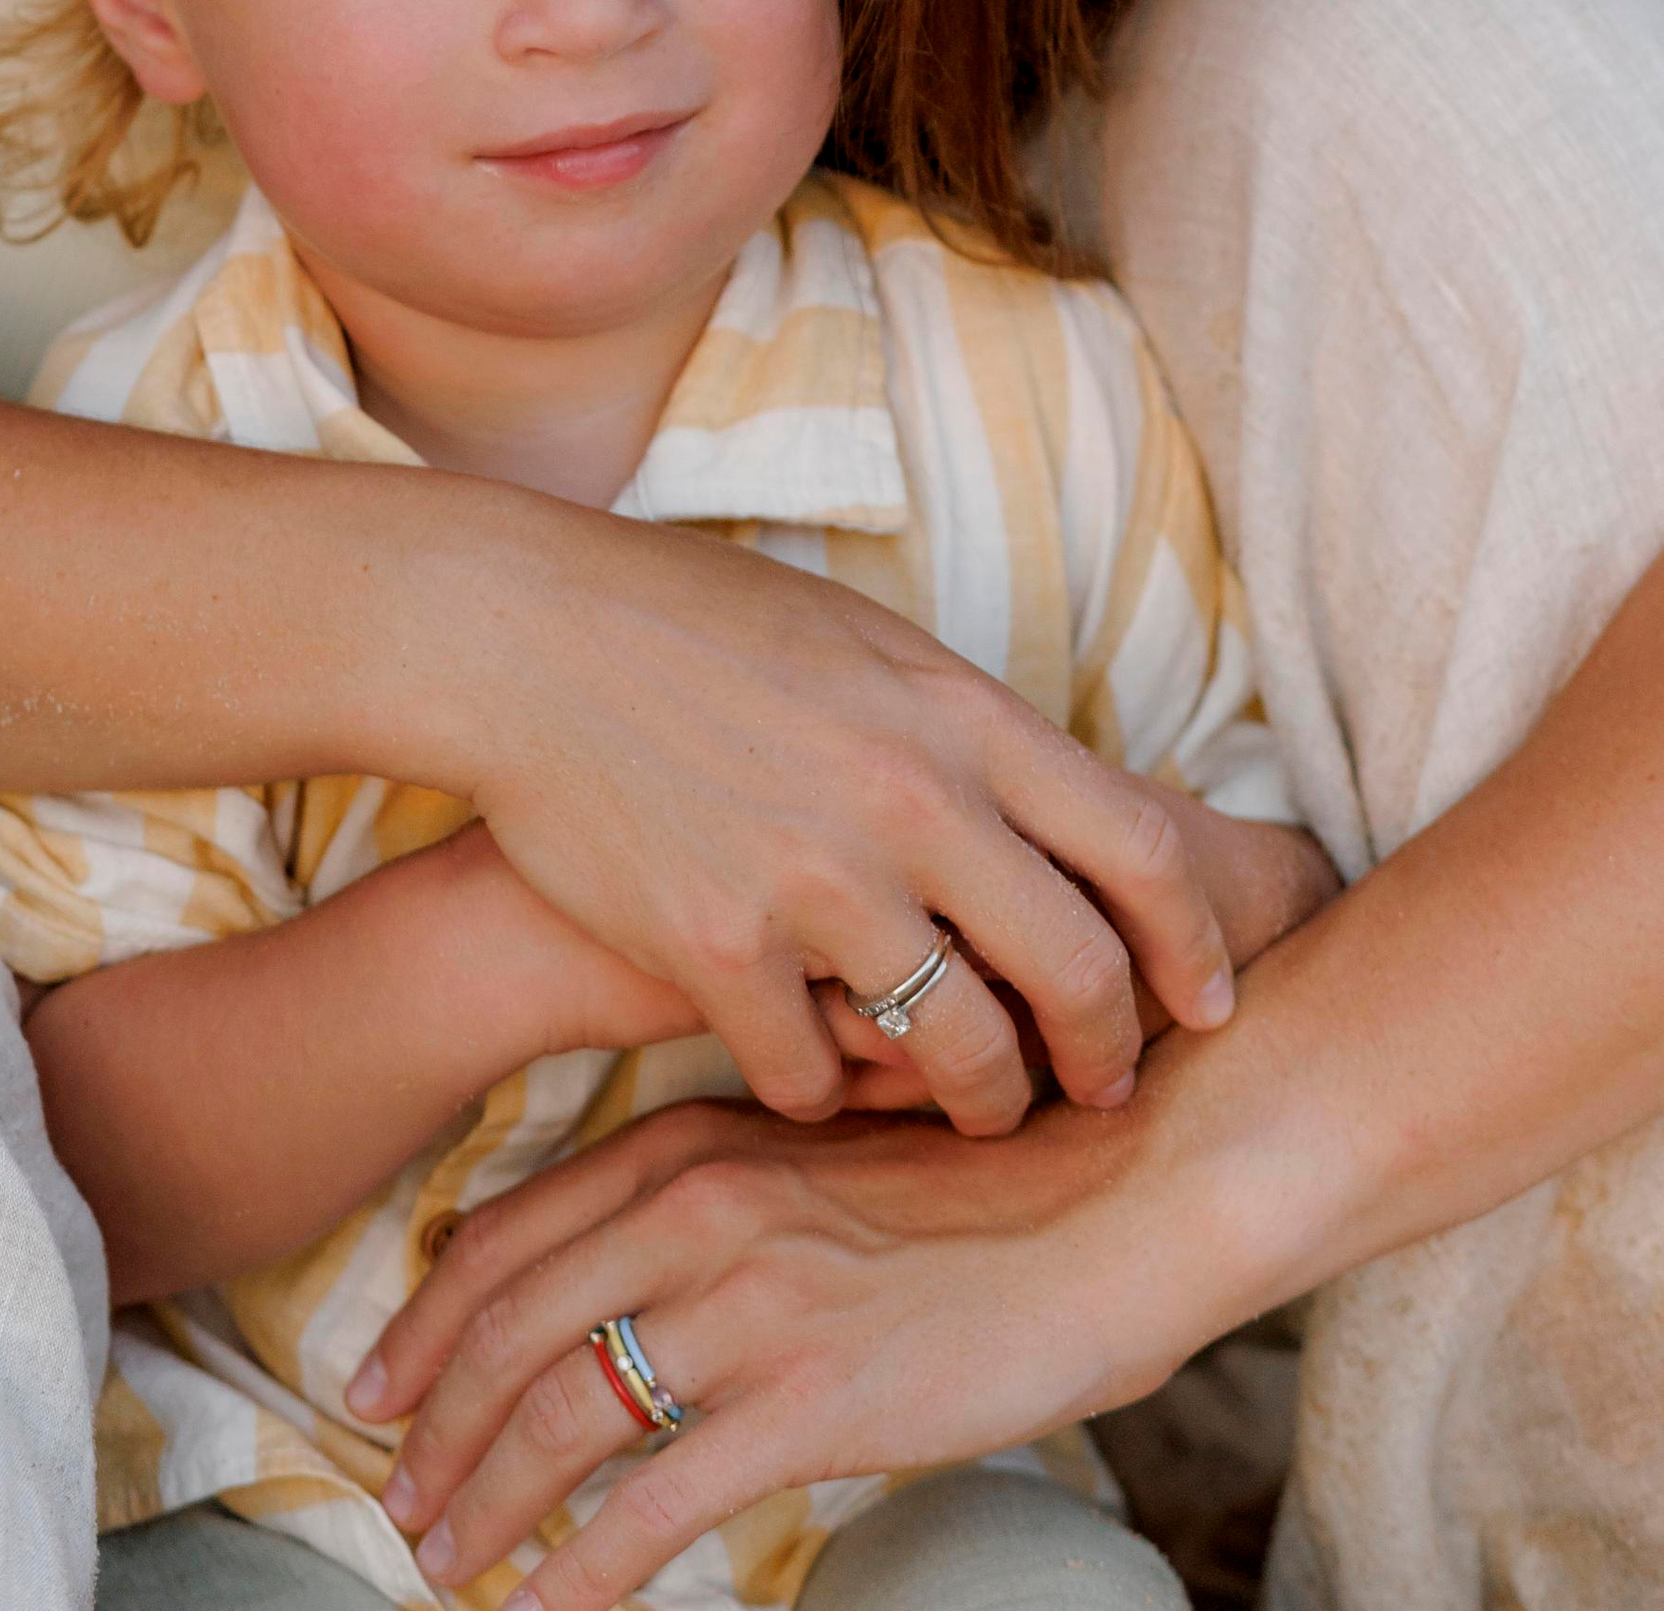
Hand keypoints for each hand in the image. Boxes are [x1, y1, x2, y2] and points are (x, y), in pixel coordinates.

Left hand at [349, 1095, 1193, 1610]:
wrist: (1123, 1190)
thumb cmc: (990, 1181)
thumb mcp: (821, 1155)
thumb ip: (725, 1193)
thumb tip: (645, 1270)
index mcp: (695, 1146)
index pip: (513, 1235)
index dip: (431, 1317)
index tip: (382, 1380)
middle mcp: (700, 1210)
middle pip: (513, 1325)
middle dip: (433, 1419)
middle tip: (394, 1489)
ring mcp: (753, 1304)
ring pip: (564, 1412)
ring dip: (487, 1497)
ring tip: (445, 1555)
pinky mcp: (814, 1400)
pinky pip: (660, 1503)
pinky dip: (582, 1567)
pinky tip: (544, 1610)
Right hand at [458, 512, 1236, 1126]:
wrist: (525, 639)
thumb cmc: (698, 627)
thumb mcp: (866, 645)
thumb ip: (968, 734)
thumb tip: (1070, 813)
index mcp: (959, 713)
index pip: (1141, 853)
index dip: (1193, 950)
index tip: (1204, 1004)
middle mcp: (905, 797)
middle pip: (1071, 971)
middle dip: (1100, 1055)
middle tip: (1095, 1089)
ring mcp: (810, 877)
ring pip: (954, 1048)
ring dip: (975, 1098)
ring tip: (966, 1103)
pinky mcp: (714, 945)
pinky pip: (809, 1076)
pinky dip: (820, 1091)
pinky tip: (810, 1071)